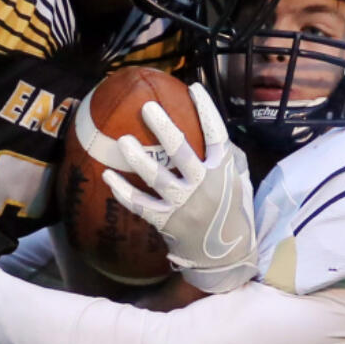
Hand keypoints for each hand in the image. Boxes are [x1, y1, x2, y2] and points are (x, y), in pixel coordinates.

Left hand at [102, 83, 256, 292]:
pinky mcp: (167, 222)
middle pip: (181, 151)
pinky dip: (123, 191)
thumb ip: (226, 157)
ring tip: (123, 140)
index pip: (216, 134)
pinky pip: (140, 204)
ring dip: (137, 158)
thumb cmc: (229, 211)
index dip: (206, 109)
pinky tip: (107, 176)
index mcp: (223, 171)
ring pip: (157, 177)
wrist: (224, 256)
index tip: (193, 87)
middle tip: (147, 107)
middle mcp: (203, 186)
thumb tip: (210, 126)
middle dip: (163, 127)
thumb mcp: (237, 182)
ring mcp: (184, 205)